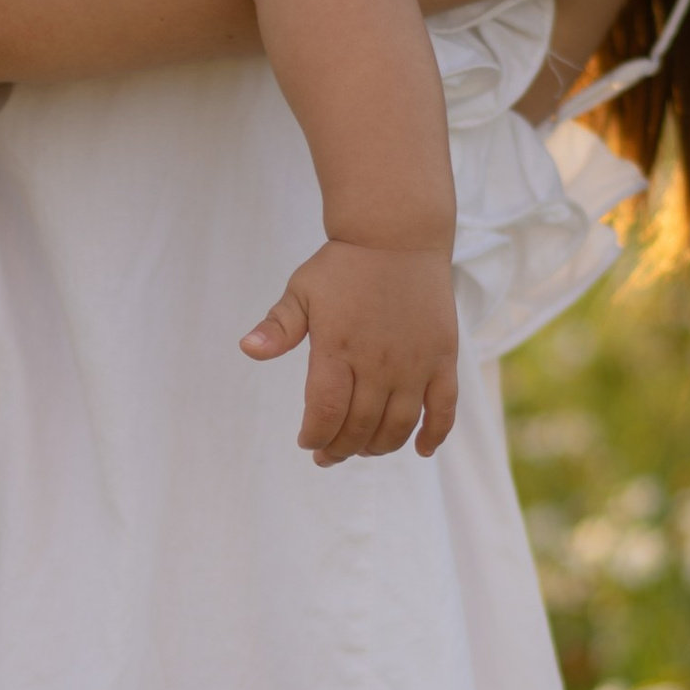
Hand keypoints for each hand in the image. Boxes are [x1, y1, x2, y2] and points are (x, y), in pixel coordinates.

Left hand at [242, 240, 458, 463]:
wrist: (397, 235)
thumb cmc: (343, 265)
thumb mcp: (301, 291)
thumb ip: (278, 327)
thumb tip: (246, 349)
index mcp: (338, 347)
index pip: (326, 414)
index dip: (315, 437)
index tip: (307, 442)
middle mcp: (378, 362)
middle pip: (359, 427)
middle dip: (340, 450)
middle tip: (329, 455)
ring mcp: (415, 363)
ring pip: (398, 426)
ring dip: (379, 447)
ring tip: (364, 449)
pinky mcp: (443, 358)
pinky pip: (444, 409)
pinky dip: (433, 435)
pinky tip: (419, 450)